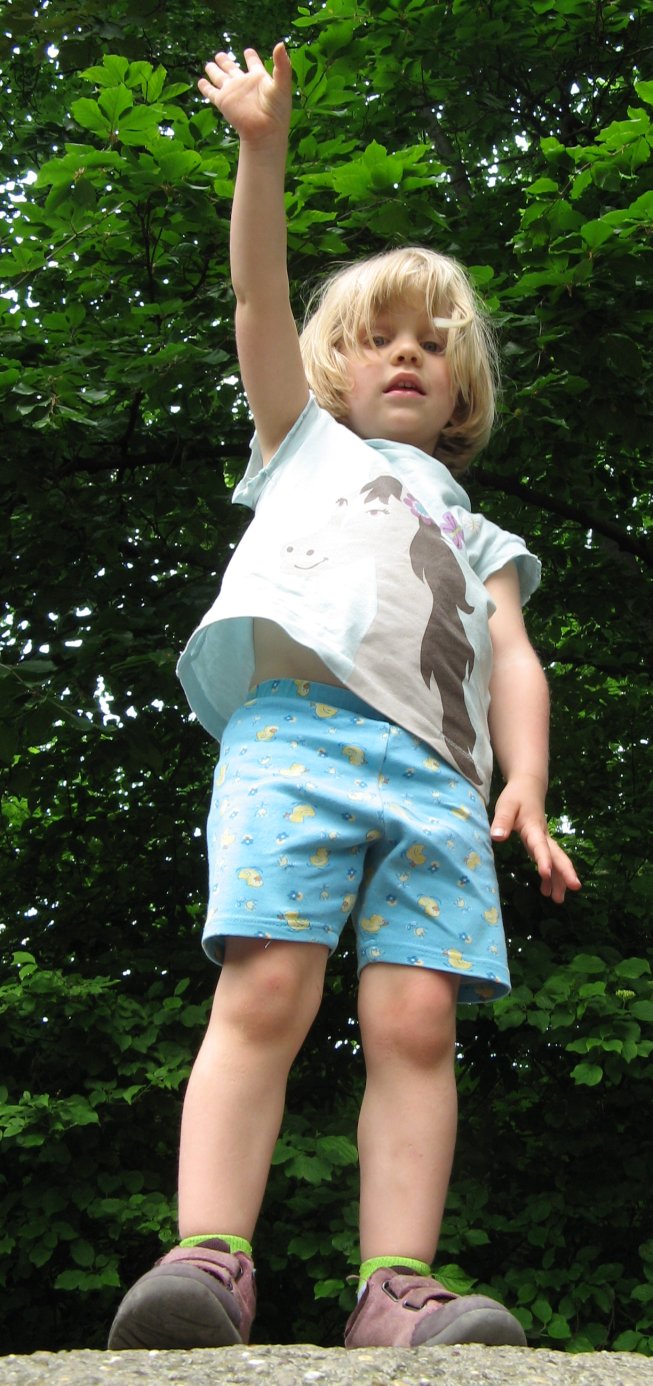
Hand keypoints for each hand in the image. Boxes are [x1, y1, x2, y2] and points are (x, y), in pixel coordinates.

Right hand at [198, 43, 291, 145]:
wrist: (265, 130)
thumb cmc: (277, 110)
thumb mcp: (283, 83)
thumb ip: (282, 64)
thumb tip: (280, 44)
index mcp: (259, 78)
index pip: (254, 64)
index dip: (251, 57)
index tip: (248, 51)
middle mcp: (244, 83)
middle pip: (232, 68)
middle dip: (226, 61)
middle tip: (220, 55)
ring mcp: (232, 92)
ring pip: (220, 77)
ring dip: (214, 70)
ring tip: (209, 64)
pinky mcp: (223, 101)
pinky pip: (211, 92)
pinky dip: (205, 87)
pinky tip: (200, 82)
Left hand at [490, 775, 581, 903]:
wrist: (528, 787)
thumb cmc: (516, 796)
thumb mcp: (506, 806)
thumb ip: (502, 821)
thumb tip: (497, 838)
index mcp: (534, 828)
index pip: (540, 846)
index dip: (543, 860)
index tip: (545, 873)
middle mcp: (543, 836)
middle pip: (557, 855)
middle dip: (565, 872)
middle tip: (575, 888)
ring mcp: (543, 840)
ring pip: (556, 860)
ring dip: (559, 879)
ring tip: (558, 900)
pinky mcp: (540, 844)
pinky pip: (549, 861)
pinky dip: (550, 876)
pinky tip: (547, 891)